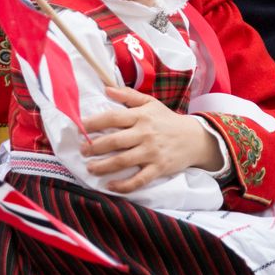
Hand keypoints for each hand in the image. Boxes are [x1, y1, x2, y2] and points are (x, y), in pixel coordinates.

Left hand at [80, 85, 223, 193]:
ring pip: (123, 161)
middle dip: (94, 147)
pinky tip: (110, 185)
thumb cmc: (167, 120)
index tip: (80, 129)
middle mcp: (145, 133)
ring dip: (103, 166)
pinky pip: (138, 179)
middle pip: (114, 141)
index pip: (112, 118)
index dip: (93, 123)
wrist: (195, 138)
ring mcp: (152, 152)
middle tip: (82, 151)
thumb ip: (128, 95)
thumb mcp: (151, 103)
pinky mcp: (158, 168)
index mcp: (141, 116)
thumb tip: (106, 89)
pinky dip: (123, 185)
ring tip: (90, 168)